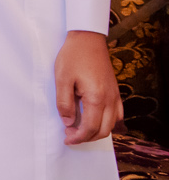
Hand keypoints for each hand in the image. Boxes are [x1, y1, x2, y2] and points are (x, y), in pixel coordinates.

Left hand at [54, 30, 122, 145]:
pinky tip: (96, 121)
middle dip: (86, 137)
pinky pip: (117, 114)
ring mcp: (115, 96)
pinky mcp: (115, 91)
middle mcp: (110, 99)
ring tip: (79, 128)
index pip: (91, 128)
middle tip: (69, 134)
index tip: (66, 139)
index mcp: (96, 98)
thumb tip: (68, 123)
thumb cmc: (73, 57)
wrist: (88, 39)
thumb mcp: (61, 79)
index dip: (78, 138)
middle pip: (103, 130)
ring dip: (97, 131)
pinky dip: (108, 123)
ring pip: (112, 124)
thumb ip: (64, 103)